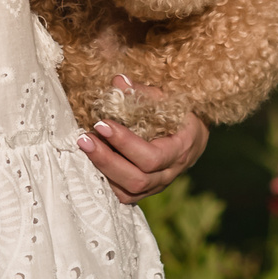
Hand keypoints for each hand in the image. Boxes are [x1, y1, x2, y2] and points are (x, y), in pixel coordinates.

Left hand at [77, 80, 208, 204]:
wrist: (192, 139)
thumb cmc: (179, 115)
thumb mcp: (168, 100)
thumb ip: (143, 92)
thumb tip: (118, 82)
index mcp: (180, 150)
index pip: (151, 157)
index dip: (124, 143)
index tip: (102, 123)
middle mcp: (169, 174)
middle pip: (137, 180)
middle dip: (106, 160)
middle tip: (84, 139)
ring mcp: (157, 186)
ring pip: (128, 192)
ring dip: (102, 171)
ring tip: (84, 148)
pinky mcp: (145, 192)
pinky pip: (123, 196)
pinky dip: (105, 181)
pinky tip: (90, 162)